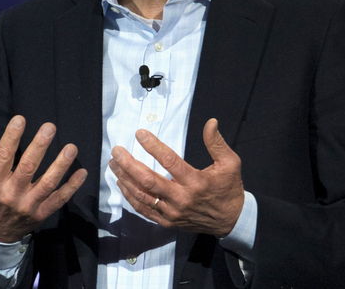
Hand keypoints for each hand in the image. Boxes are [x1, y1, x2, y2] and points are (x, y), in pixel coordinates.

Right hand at [0, 115, 86, 242]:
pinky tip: (82, 172)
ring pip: (47, 183)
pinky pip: (59, 199)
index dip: (11, 137)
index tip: (20, 119)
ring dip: (61, 165)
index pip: (3, 156)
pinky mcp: (41, 214)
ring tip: (71, 148)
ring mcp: (27, 205)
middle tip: (50, 127)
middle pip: (28, 167)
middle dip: (40, 146)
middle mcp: (10, 194)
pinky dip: (72, 187)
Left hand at [109, 118, 243, 236]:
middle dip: (129, 164)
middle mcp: (181, 198)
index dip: (152, 146)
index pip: (169, 161)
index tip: (139, 133)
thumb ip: (217, 143)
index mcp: (196, 182)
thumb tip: (210, 122)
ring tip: (114, 163)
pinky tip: (122, 184)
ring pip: (142, 195)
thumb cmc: (229, 189)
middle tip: (117, 150)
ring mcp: (172, 212)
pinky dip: (130, 196)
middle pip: (148, 180)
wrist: (230, 221)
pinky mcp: (167, 222)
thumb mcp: (230, 163)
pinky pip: (144, 209)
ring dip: (125, 178)